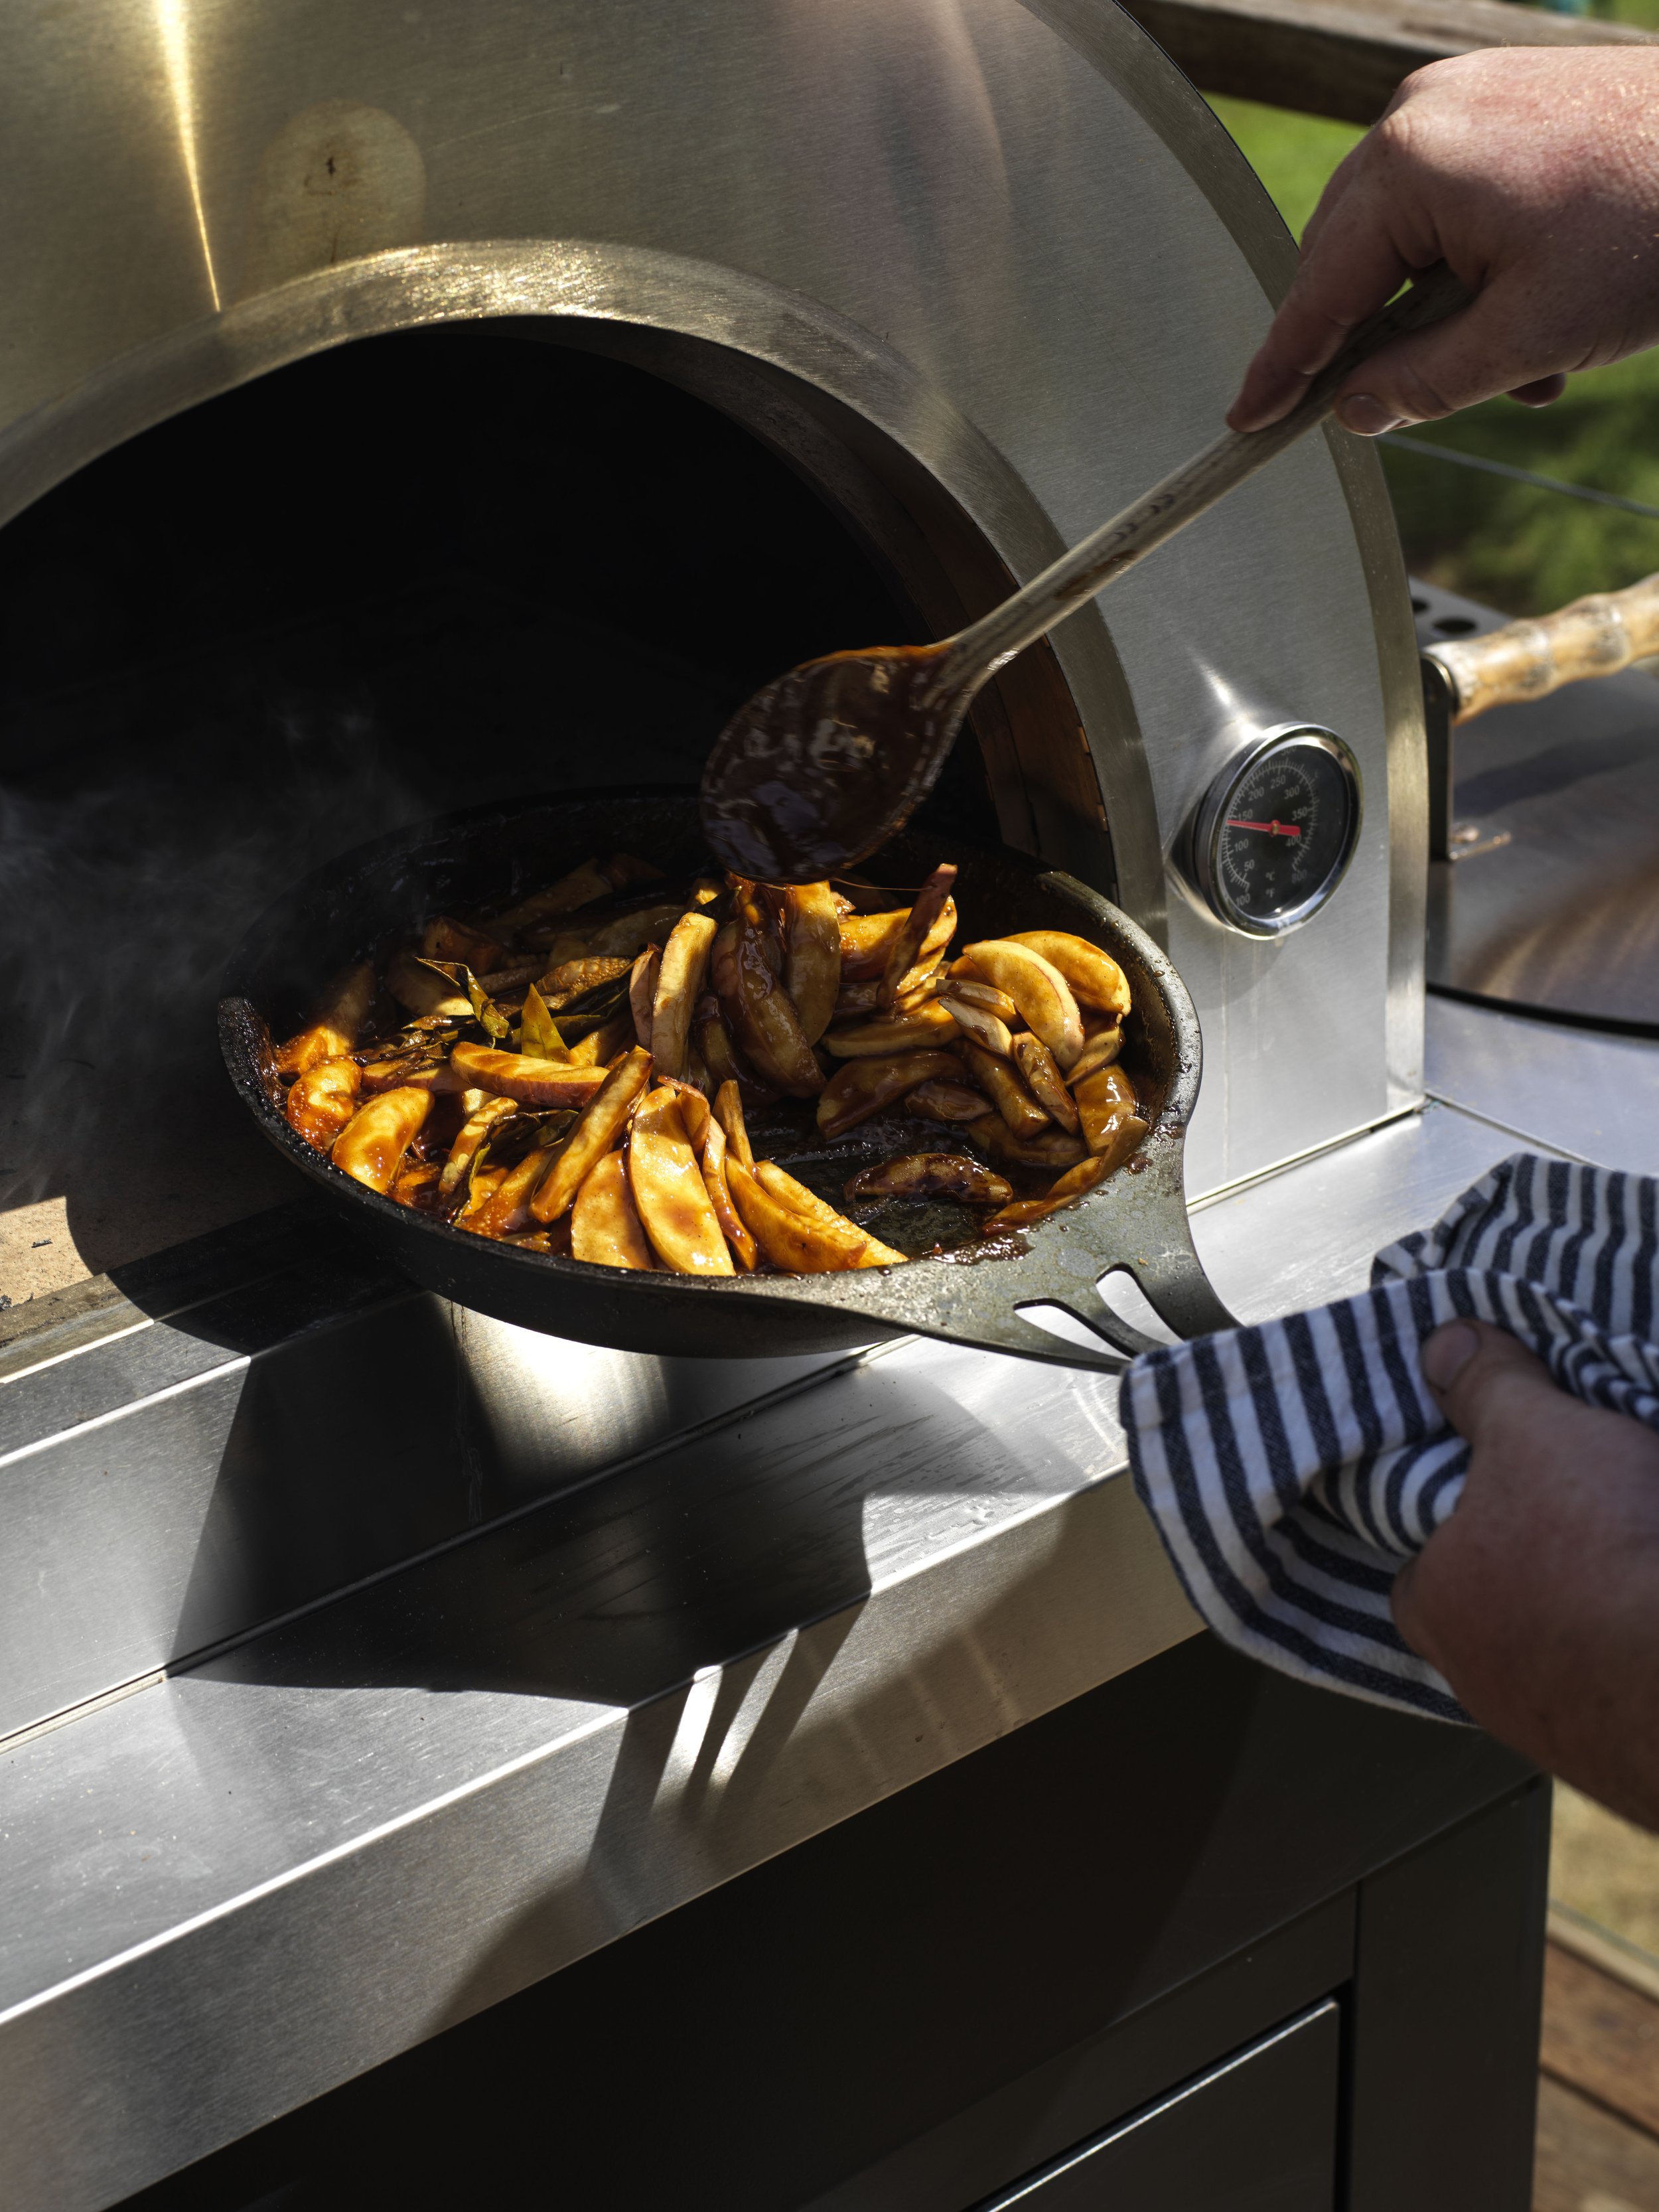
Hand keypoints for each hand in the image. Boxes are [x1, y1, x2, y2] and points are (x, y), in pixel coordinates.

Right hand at [1228, 49, 1658, 435]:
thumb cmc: (1653, 226)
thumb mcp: (1529, 338)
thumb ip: (1424, 384)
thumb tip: (1357, 411)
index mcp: (1409, 165)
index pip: (1318, 291)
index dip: (1283, 367)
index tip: (1247, 419)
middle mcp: (1418, 116)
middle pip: (1351, 262)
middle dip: (1388, 343)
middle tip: (1433, 401)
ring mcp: (1459, 98)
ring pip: (1403, 239)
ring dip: (1445, 315)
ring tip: (1530, 358)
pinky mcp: (1500, 101)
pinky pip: (1448, 201)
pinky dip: (1476, 268)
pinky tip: (1538, 304)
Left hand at [1392, 1319, 1658, 1829]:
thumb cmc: (1604, 1547)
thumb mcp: (1538, 1432)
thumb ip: (1488, 1388)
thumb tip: (1445, 1345)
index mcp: (1436, 1606)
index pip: (1419, 1563)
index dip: (1456, 1522)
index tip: (1500, 1492)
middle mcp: (1483, 1683)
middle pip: (1494, 1608)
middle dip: (1534, 1570)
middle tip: (1584, 1524)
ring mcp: (1560, 1731)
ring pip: (1562, 1654)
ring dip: (1594, 1612)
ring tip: (1634, 1554)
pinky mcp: (1630, 1757)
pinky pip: (1616, 1688)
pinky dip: (1634, 1642)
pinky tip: (1651, 1600)